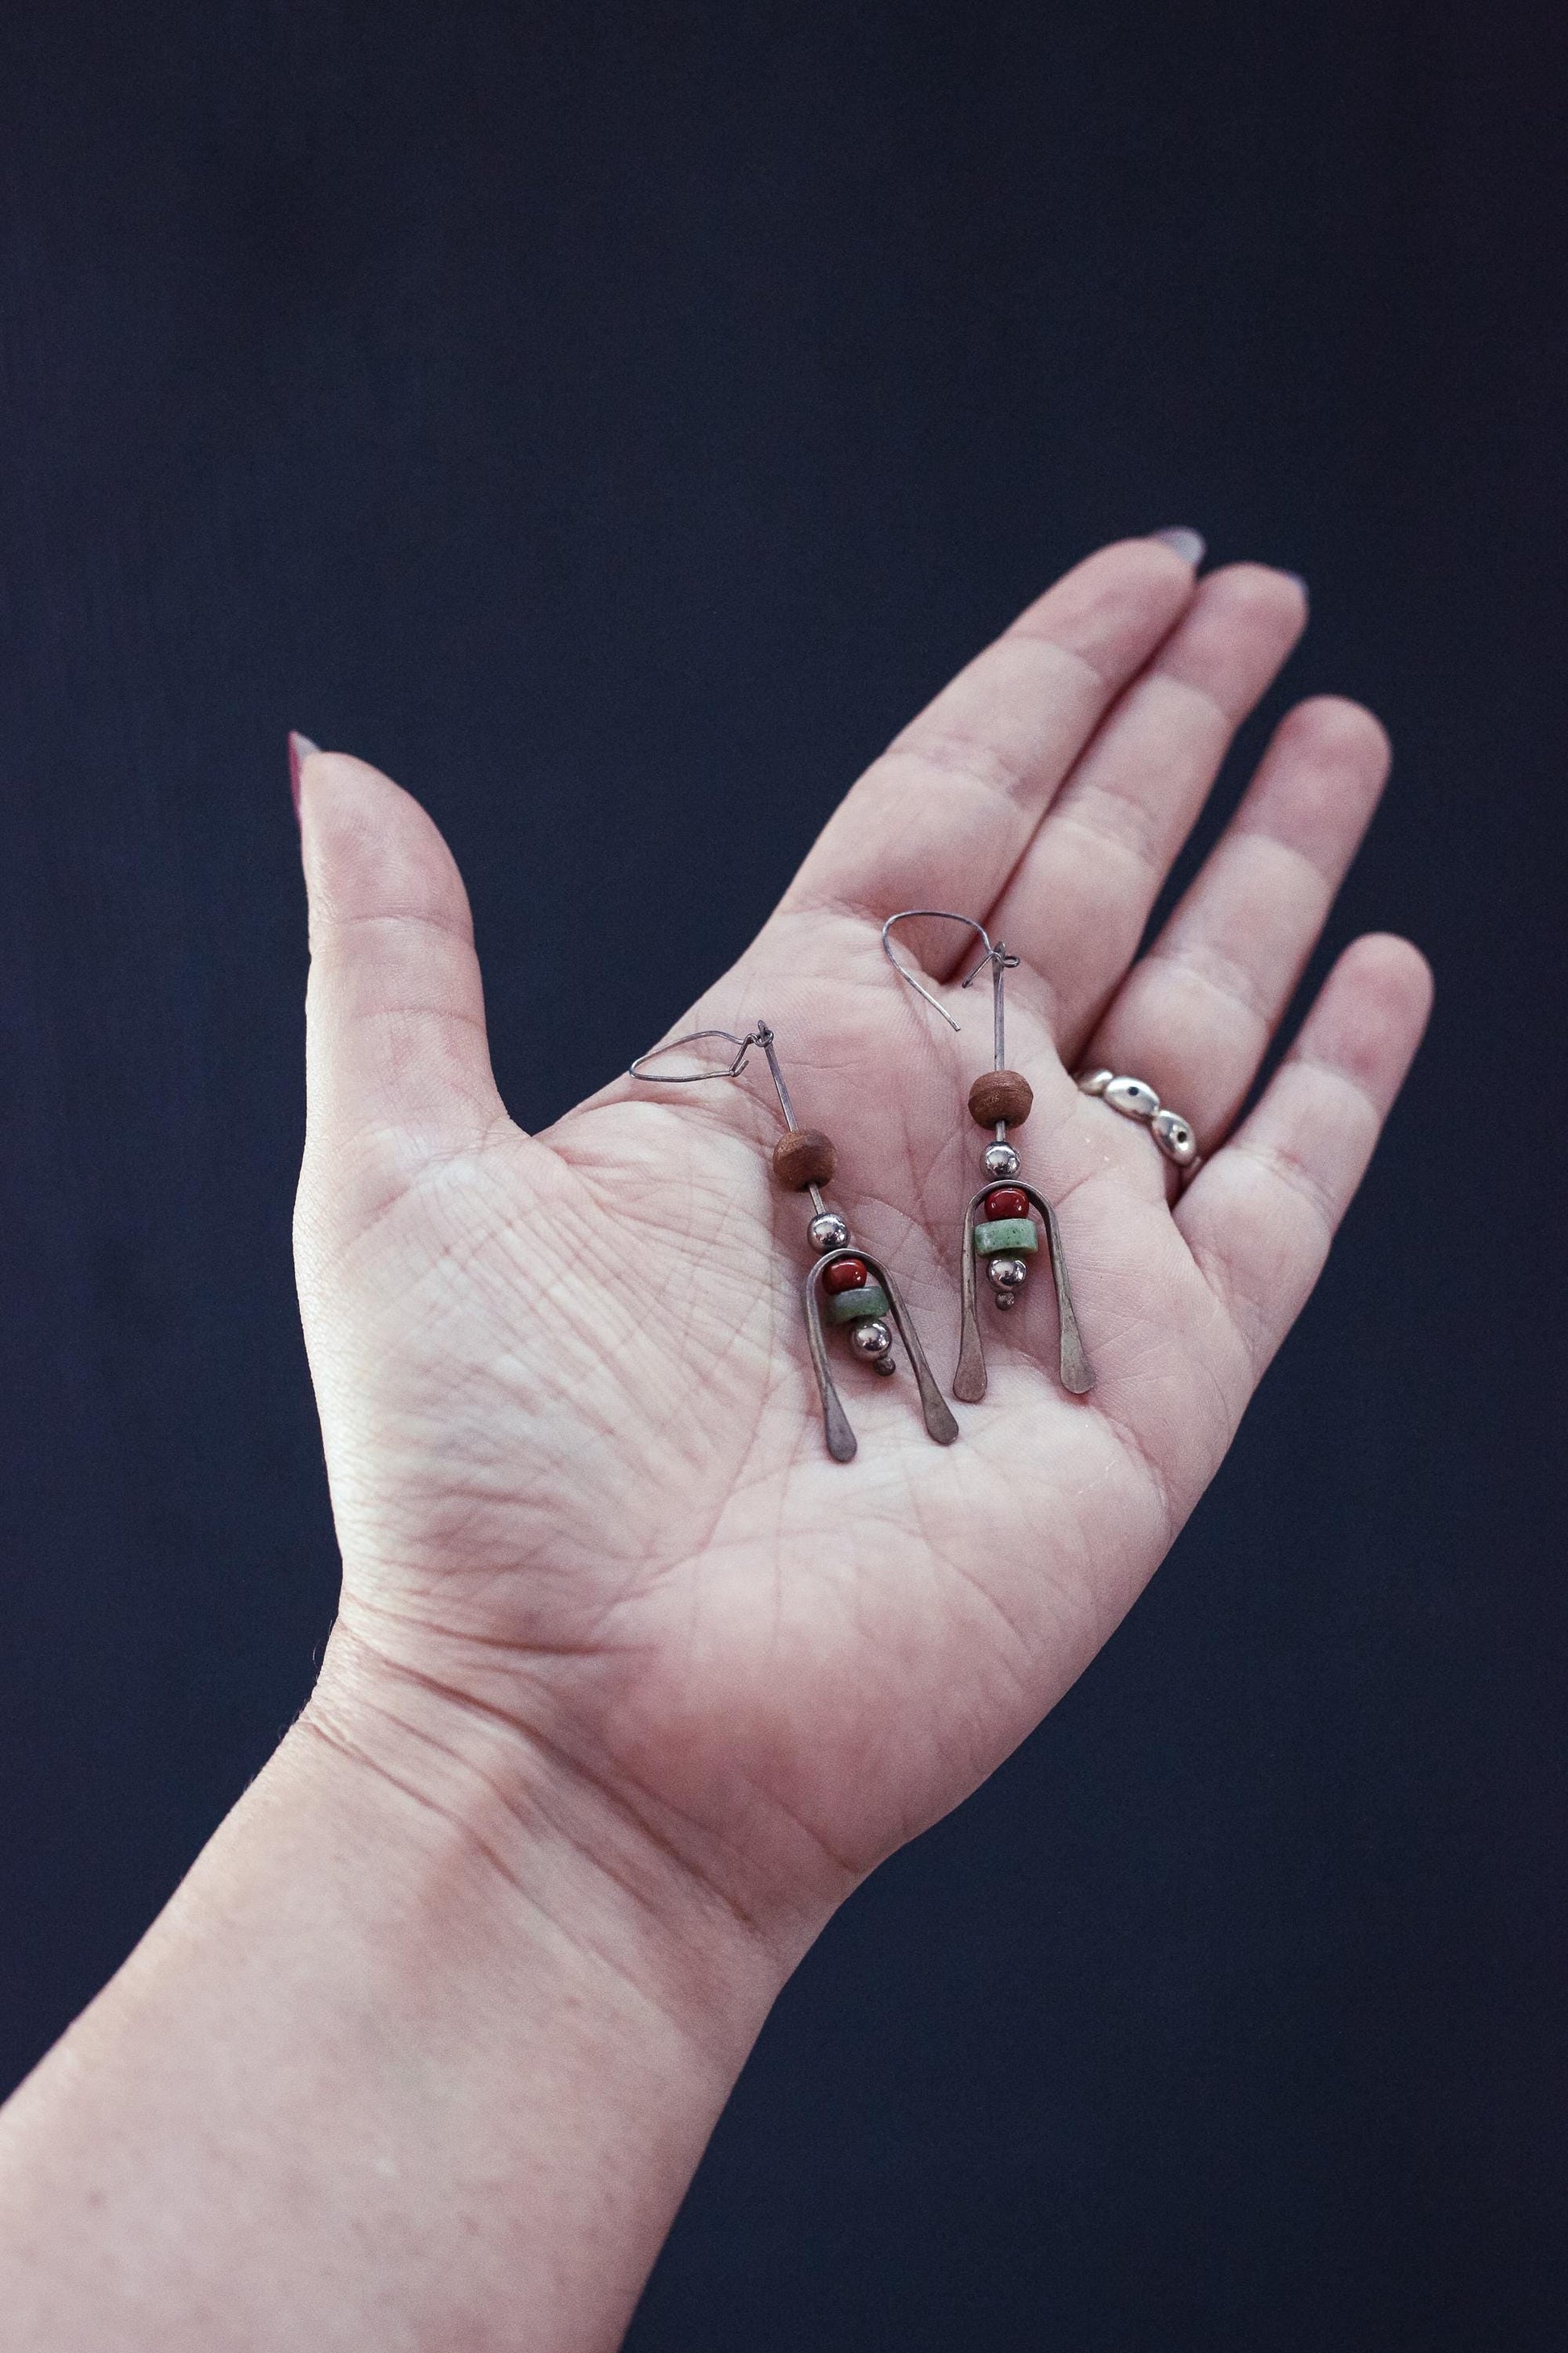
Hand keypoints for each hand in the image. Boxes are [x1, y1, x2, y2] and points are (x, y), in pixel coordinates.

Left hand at [294, 536, 1429, 1979]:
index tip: (1141, 570)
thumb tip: (331, 758)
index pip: (944, 815)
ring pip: (1199, 1008)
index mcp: (781, 1058)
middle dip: (1178, 731)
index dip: (1044, 684)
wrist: (590, 1736)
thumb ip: (398, 957)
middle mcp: (929, 1131)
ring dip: (1276, 865)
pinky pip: (1280, 1193)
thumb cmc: (483, 1479)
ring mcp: (1054, 1250)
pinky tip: (1393, 973)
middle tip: (1263, 596)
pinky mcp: (1155, 1379)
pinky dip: (1345, 1084)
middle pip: (1088, 876)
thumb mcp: (404, 1176)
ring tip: (1346, 729)